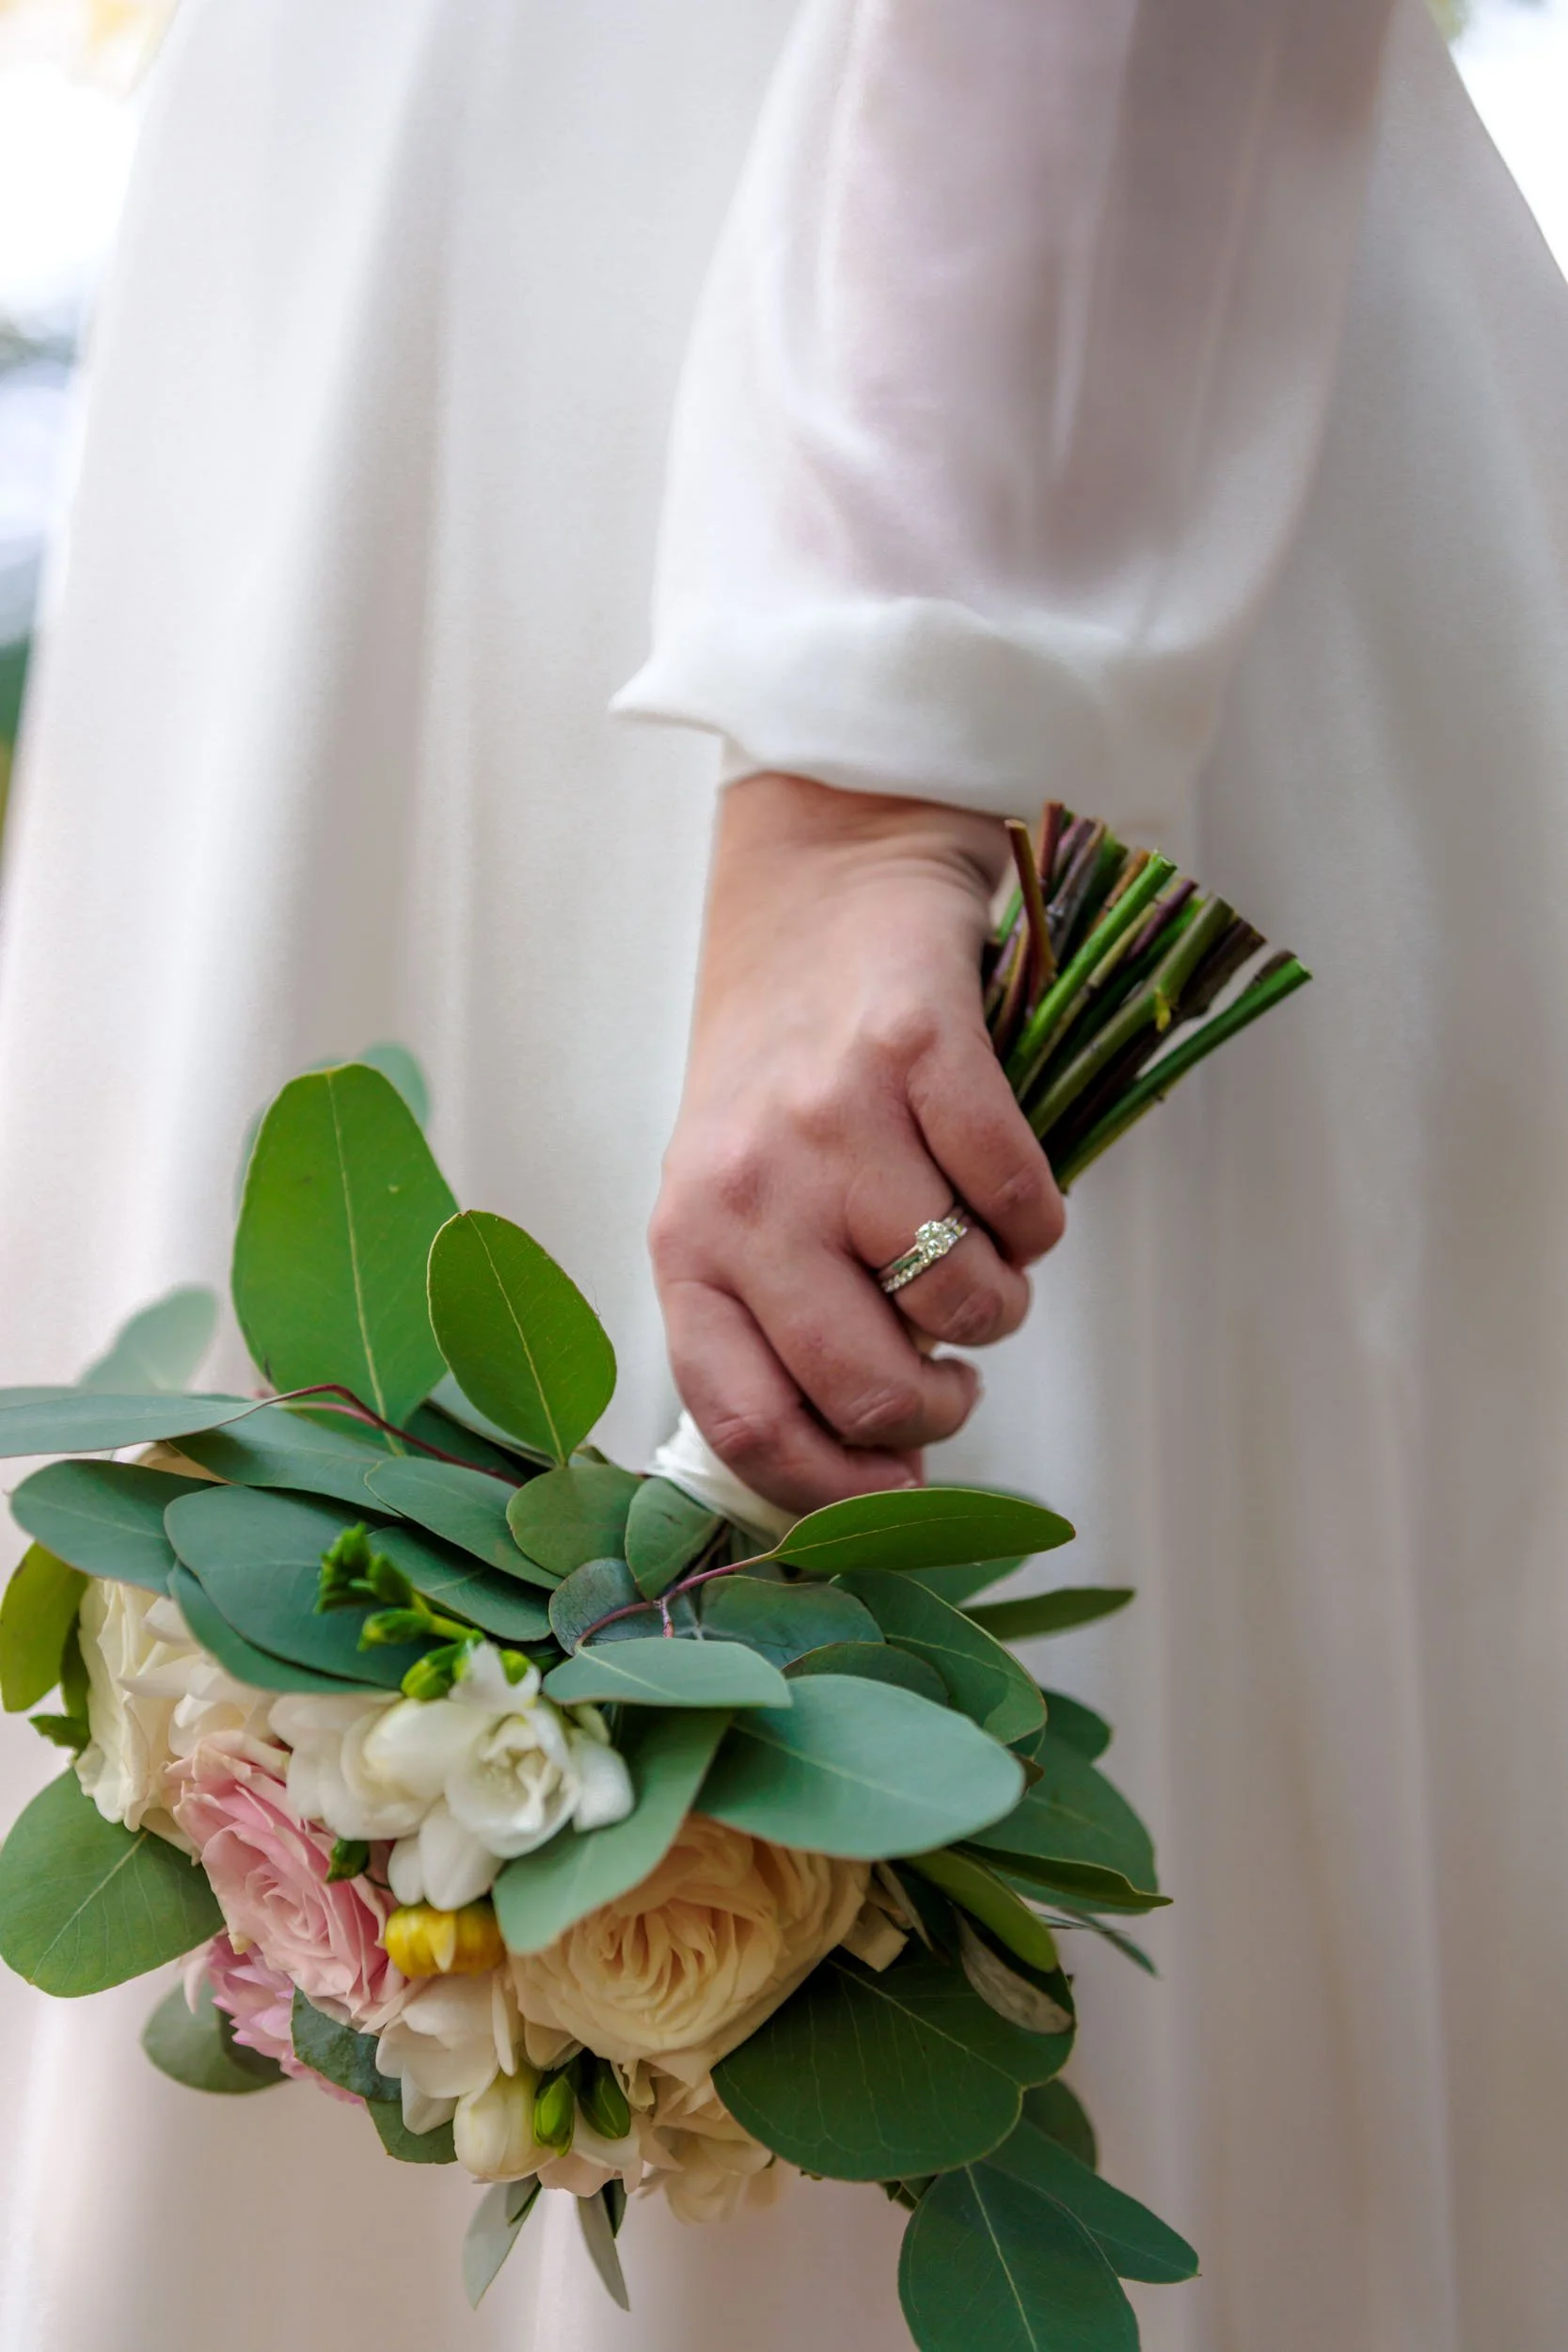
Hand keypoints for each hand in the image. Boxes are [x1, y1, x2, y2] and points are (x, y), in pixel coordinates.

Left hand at [651, 772, 1065, 1513]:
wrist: (820, 895)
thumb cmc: (781, 1079)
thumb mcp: (736, 1204)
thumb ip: (776, 1327)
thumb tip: (873, 1481)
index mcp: (687, 1245)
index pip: (748, 1425)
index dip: (838, 1493)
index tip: (896, 1491)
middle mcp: (748, 1190)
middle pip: (873, 1388)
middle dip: (940, 1407)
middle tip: (952, 1369)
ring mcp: (833, 1120)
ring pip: (964, 1302)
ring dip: (996, 1301)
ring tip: (971, 1248)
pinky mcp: (922, 1051)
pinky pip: (1022, 1203)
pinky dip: (1037, 1219)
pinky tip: (1005, 1187)